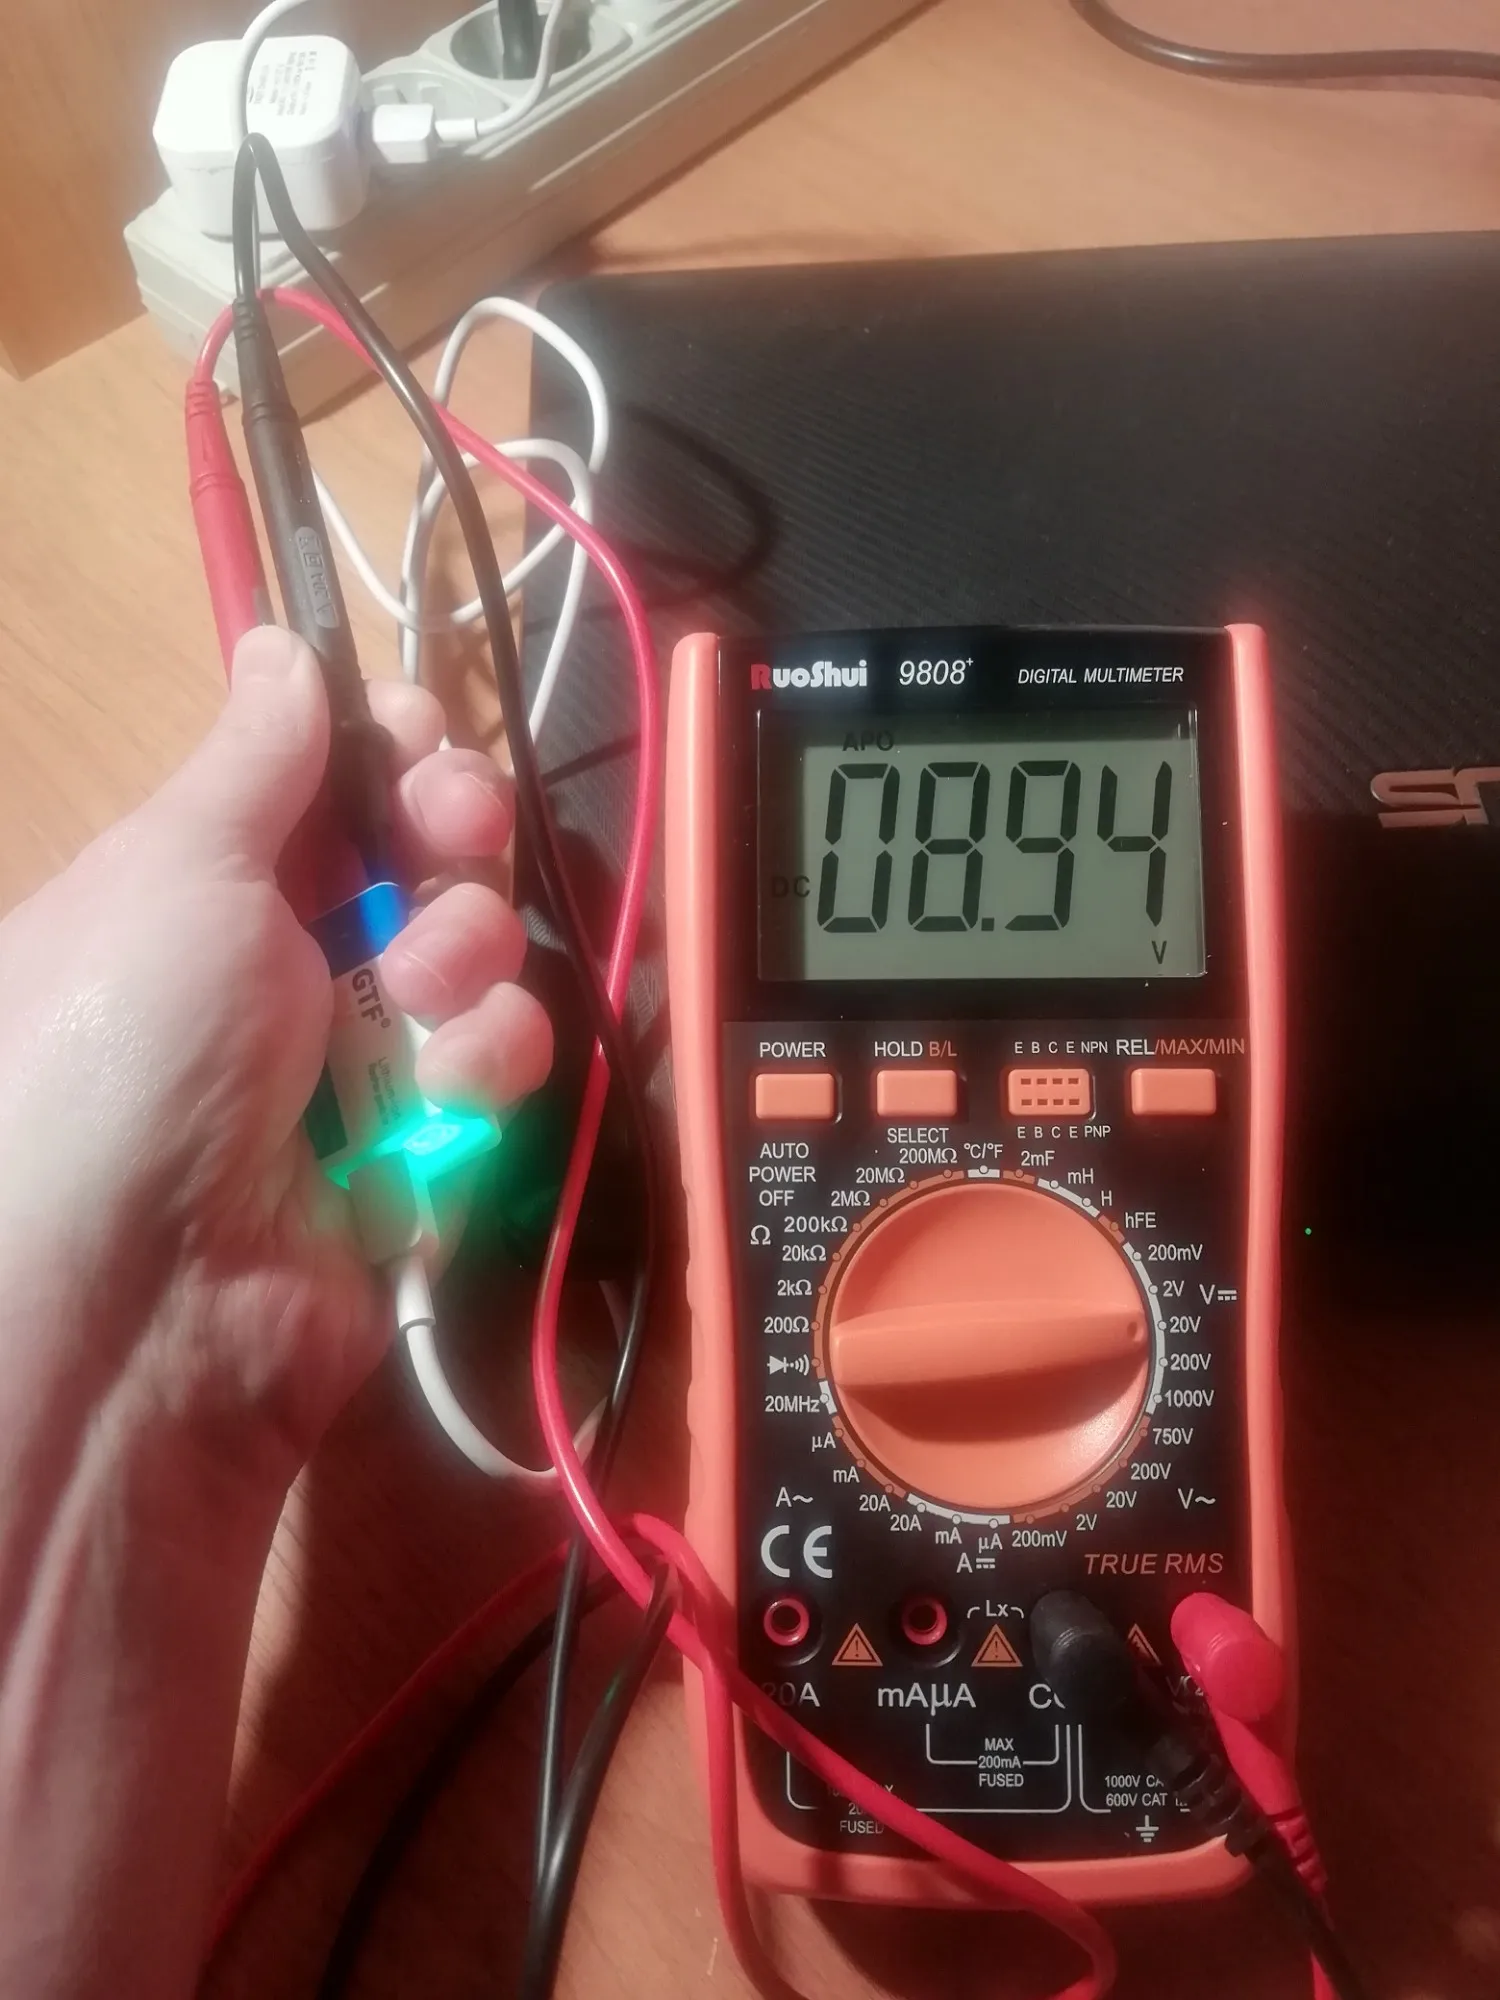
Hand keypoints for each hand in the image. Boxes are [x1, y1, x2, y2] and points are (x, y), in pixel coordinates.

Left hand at [0, 625, 551, 1516]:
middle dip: (451, 828)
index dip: (388, 745)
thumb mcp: (175, 867)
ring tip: (419, 989)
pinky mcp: (426, 1143)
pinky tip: (452, 1080)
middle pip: (423, 849)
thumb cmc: (129, 1038)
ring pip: (478, 947)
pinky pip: (498, 1061)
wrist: (138, 1294)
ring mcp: (359, 1053)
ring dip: (467, 948)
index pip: (330, 779)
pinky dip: (488, 1059)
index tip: (415, 735)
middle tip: (447, 832)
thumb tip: (280, 644)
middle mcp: (284, 957)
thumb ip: (257, 754)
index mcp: (207, 878)